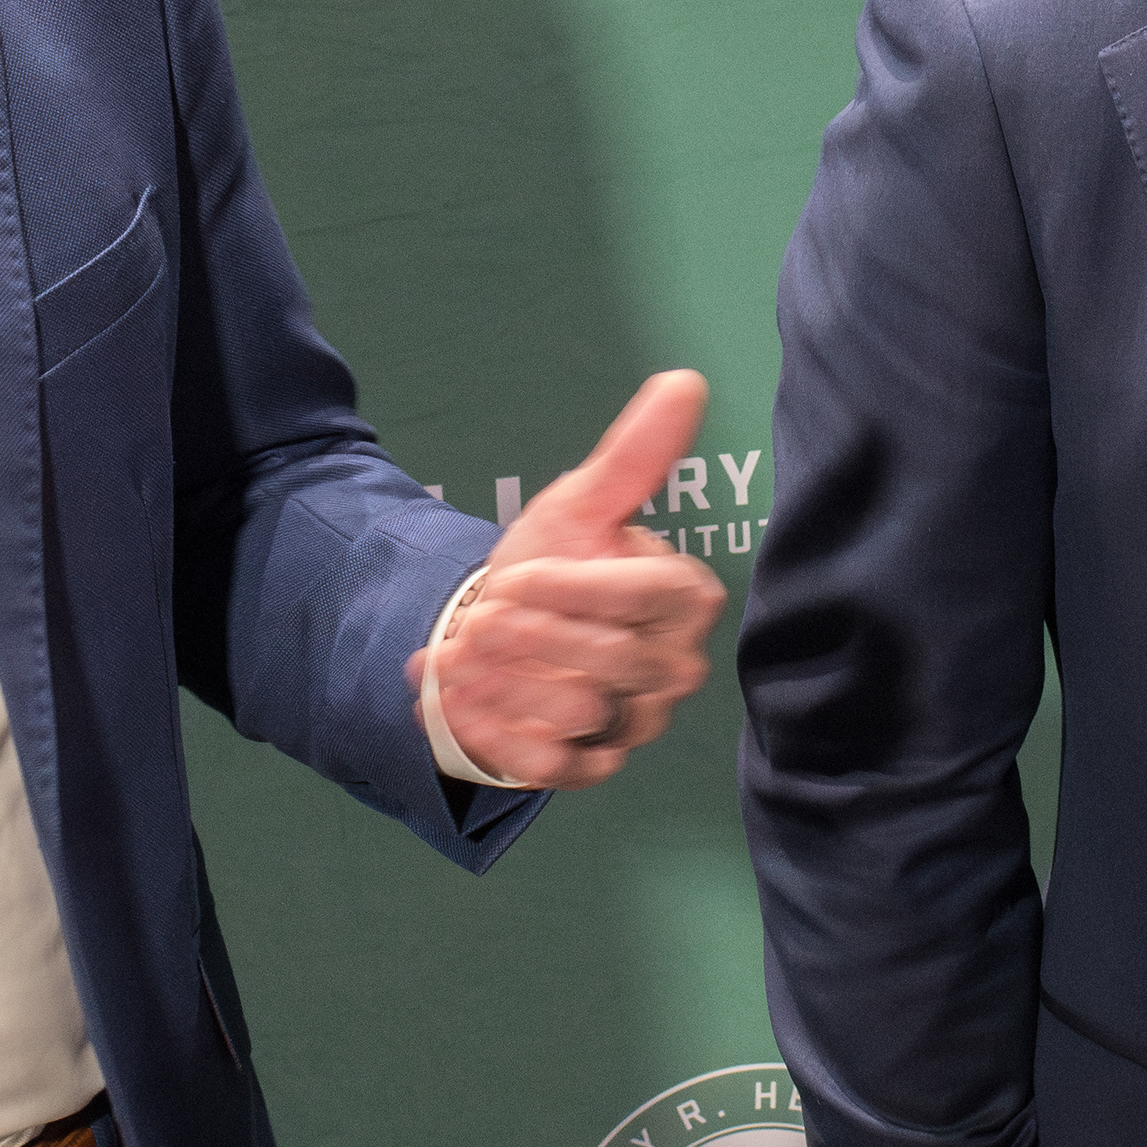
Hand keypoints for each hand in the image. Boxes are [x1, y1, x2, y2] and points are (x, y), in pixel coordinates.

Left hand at [409, 370, 727, 790]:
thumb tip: (685, 380)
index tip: (517, 573)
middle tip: (480, 618)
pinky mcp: (595, 764)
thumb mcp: (581, 504)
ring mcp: (639, 722)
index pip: (648, 599)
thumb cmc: (552, 562)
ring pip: (581, 712)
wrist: (499, 629)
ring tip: (461, 656)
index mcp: (685, 600)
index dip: (575, 589)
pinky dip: (501, 737)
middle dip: (533, 636)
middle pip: (614, 660)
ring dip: (507, 684)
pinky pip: (558, 765)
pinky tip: (462, 703)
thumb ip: (634, 453)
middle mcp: (674, 667)